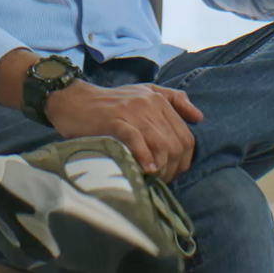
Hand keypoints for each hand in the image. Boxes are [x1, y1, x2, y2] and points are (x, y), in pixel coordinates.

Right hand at [44, 81, 203, 180]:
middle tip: (162, 181)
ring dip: (161, 168)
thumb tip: (199, 117)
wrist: (74, 101)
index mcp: (159, 99)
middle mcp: (149, 103)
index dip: (184, 160)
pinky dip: (144, 158)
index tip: (173, 173)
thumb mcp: (144, 92)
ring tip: (153, 179)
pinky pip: (137, 141)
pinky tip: (145, 170)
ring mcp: (132, 112)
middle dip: (173, 168)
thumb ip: (173, 99)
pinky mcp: (115, 121)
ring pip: (161, 144)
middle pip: (176, 143)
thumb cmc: (110, 103)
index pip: (186, 136)